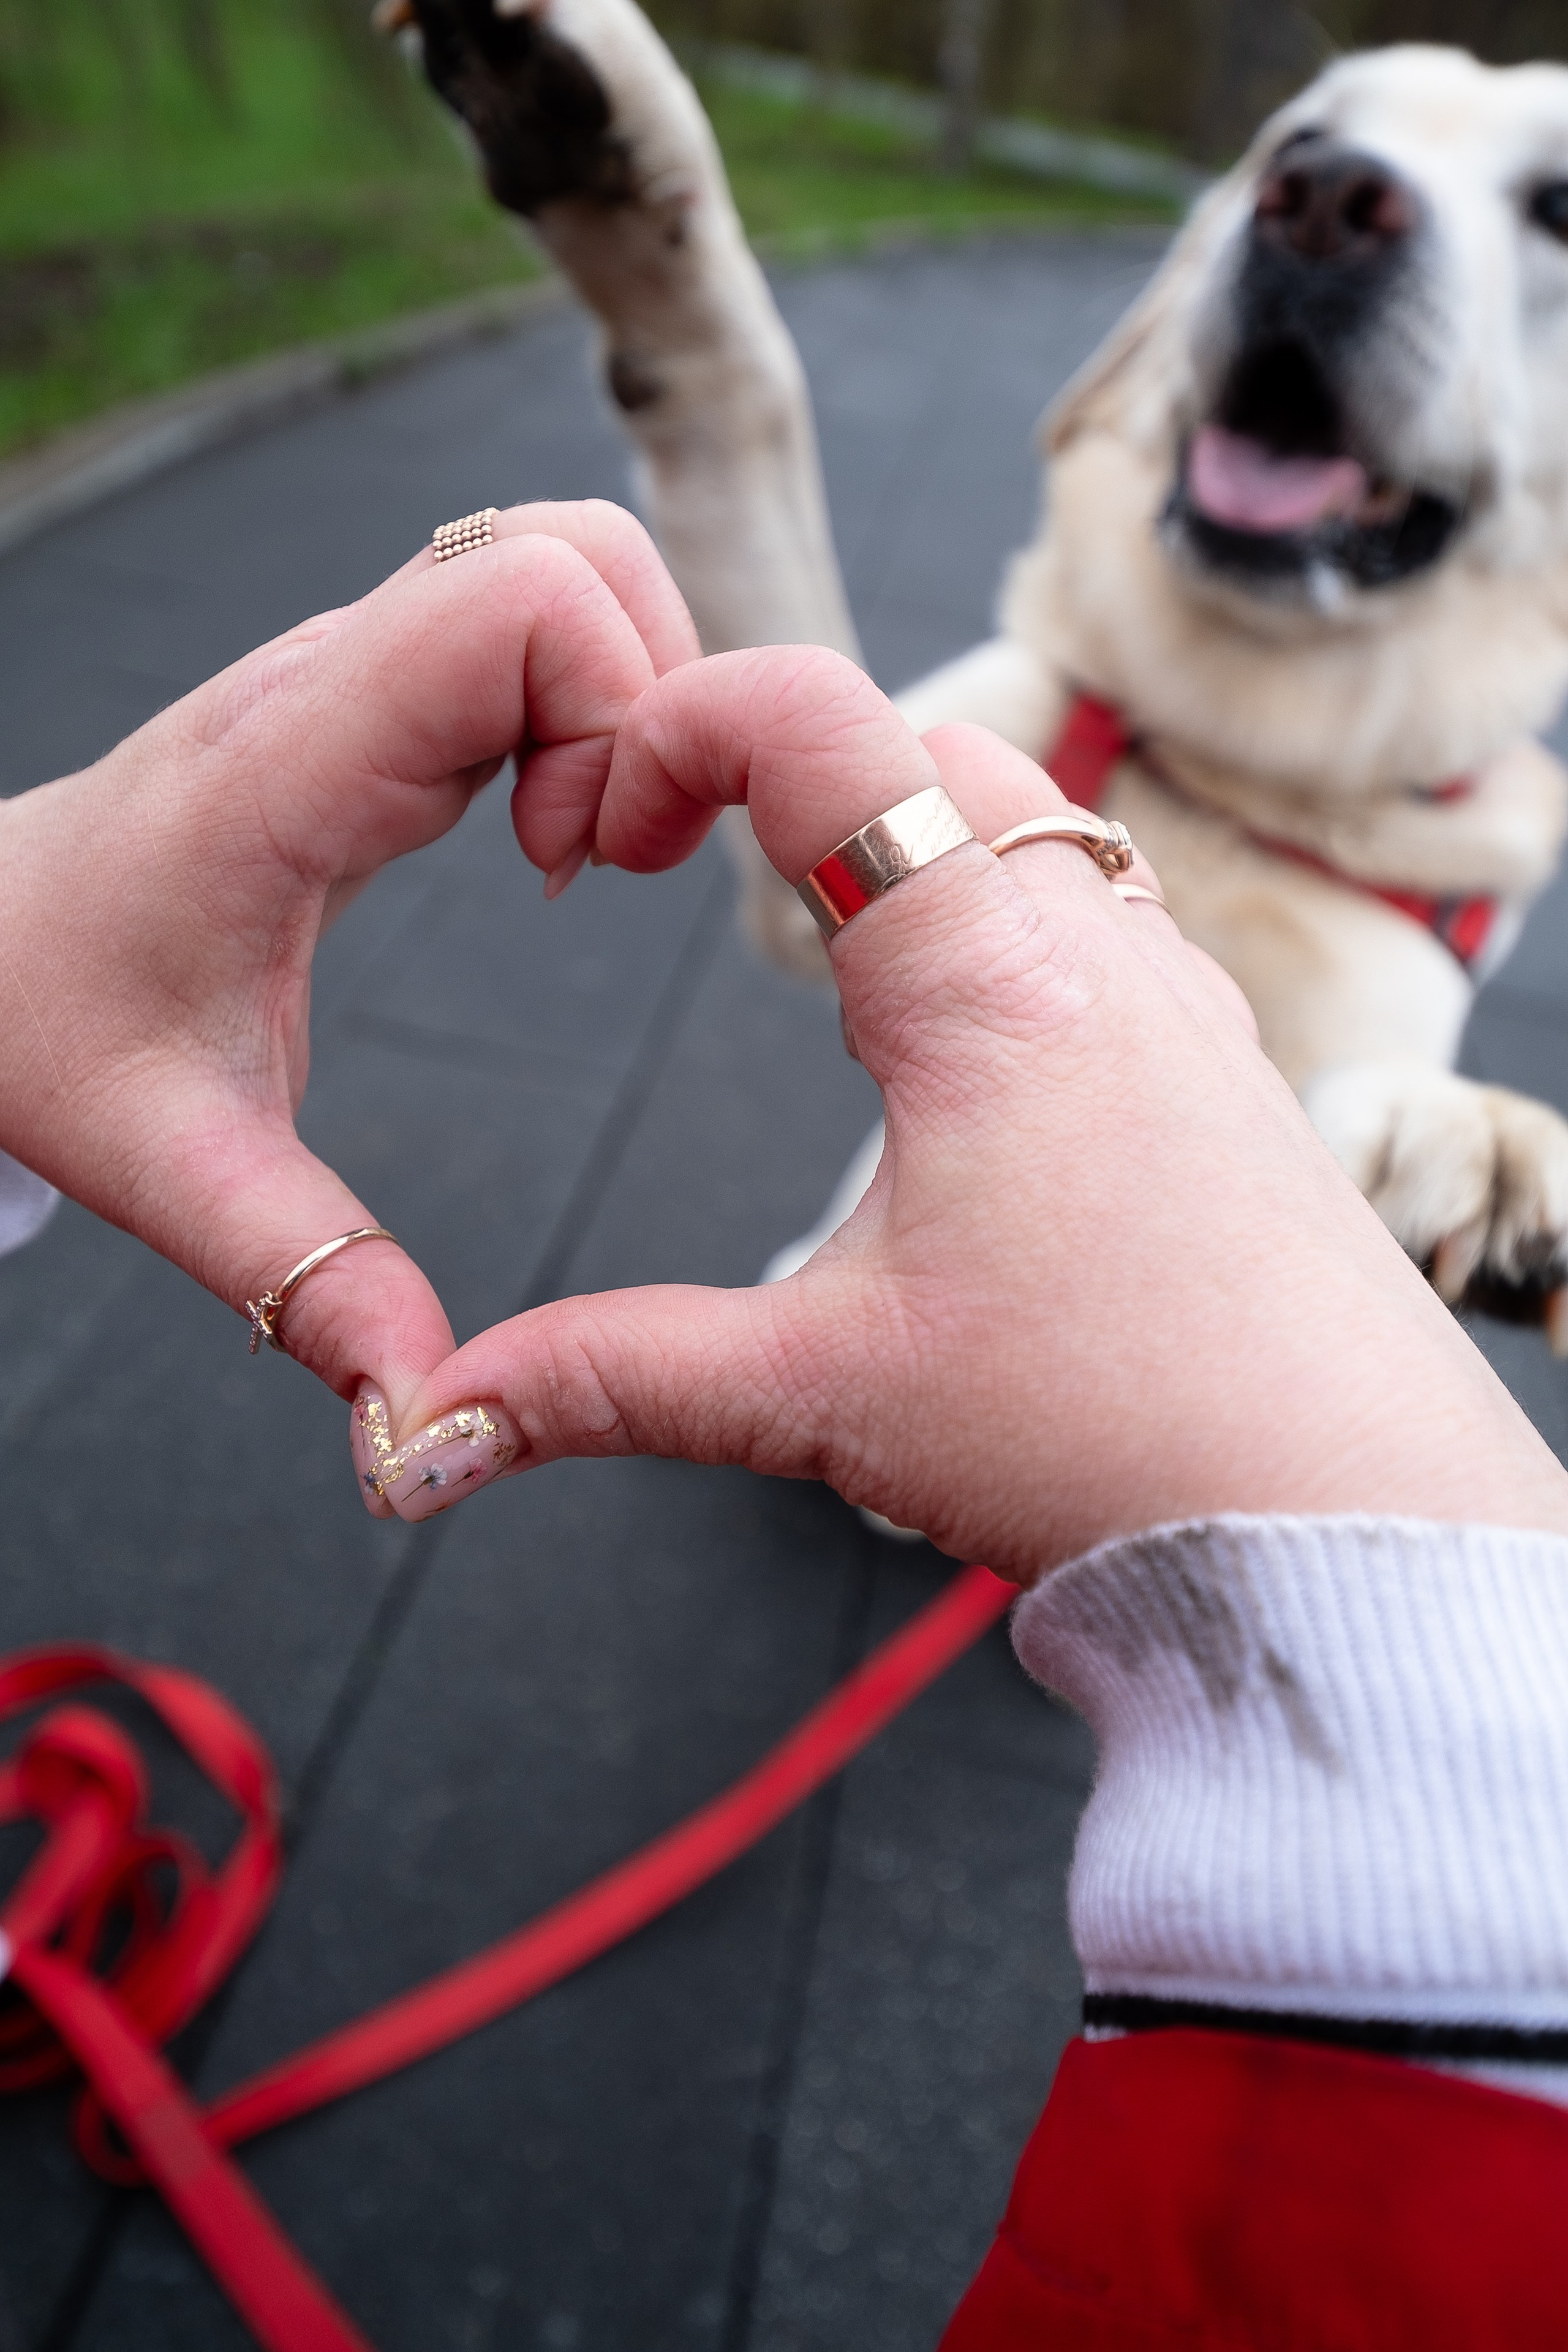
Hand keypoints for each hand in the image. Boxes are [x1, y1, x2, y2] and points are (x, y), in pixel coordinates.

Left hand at [0, 503, 697, 1472]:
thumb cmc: (48, 1025)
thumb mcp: (178, 1168)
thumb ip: (313, 1285)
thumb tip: (424, 1424)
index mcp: (294, 766)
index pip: (521, 600)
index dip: (614, 717)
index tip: (577, 878)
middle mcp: (336, 680)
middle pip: (577, 552)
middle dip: (649, 698)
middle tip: (600, 866)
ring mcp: (360, 669)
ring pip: (569, 567)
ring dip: (627, 698)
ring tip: (584, 852)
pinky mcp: (382, 689)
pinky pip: (534, 624)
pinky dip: (588, 707)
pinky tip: (549, 840)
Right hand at [393, 647, 1567, 1572]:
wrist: (1349, 1523)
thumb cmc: (1126, 1438)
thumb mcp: (826, 1395)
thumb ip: (610, 1381)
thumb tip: (433, 1427)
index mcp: (989, 978)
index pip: (819, 722)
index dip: (679, 722)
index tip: (609, 820)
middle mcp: (1100, 948)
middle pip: (926, 741)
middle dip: (785, 770)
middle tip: (685, 861)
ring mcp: (1177, 996)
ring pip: (1030, 818)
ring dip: (907, 835)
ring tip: (813, 936)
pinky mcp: (1218, 1061)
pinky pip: (1101, 910)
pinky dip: (1001, 912)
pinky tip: (960, 1042)